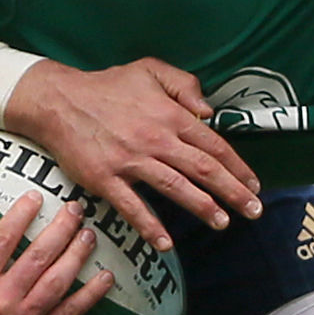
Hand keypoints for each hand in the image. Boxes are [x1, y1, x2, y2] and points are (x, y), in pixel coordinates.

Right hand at [0, 197, 114, 314]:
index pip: (1, 241)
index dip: (21, 216)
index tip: (37, 197)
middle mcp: (0, 303)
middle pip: (38, 257)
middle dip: (60, 229)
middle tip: (75, 208)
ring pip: (58, 281)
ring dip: (77, 255)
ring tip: (90, 234)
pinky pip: (71, 313)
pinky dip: (90, 294)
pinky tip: (105, 276)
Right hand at [3, 57, 262, 248]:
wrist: (58, 101)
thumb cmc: (108, 86)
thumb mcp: (149, 70)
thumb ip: (184, 85)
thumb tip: (209, 112)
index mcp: (170, 115)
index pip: (214, 145)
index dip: (238, 168)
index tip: (255, 186)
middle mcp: (155, 139)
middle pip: (203, 169)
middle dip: (233, 192)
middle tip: (254, 211)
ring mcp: (130, 160)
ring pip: (175, 187)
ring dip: (202, 207)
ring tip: (222, 223)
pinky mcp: (105, 179)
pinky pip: (132, 207)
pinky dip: (150, 226)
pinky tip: (166, 244)